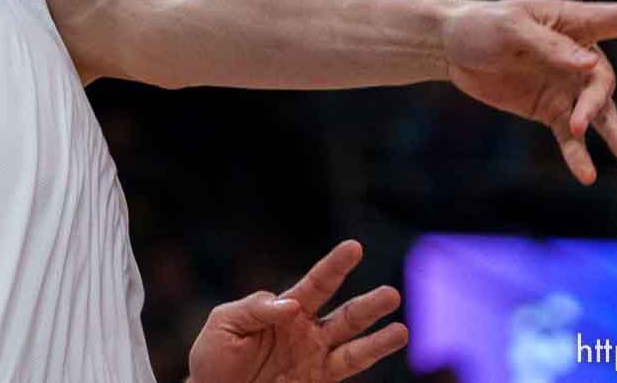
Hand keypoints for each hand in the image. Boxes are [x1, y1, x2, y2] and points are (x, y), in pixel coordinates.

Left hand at [188, 240, 405, 382]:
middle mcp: (307, 331)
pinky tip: (387, 346)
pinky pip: (346, 369)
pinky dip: (368, 358)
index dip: (334, 266)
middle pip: (345, 314)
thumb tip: (291, 305)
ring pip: (353, 344)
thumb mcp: (224, 322)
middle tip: (392, 294)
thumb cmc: (214, 355)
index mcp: (285, 309)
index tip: (354, 247)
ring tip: (402, 330)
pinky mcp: (316, 381)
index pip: (316, 284)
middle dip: (368, 305)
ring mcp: (314, 358)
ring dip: (378, 339)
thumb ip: (255, 308)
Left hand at [442, 0, 616, 183]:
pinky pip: (571, 137)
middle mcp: (578, 55)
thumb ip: (550, 47)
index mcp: (572, 22)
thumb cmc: (482, 26)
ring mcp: (567, 85)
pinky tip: (586, 175)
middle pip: (601, 81)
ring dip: (611, 135)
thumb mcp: (510, 29)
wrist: (452, 49)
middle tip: (581, 121)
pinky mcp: (551, 110)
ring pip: (598, 114)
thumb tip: (589, 66)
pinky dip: (578, 155)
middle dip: (595, 103)